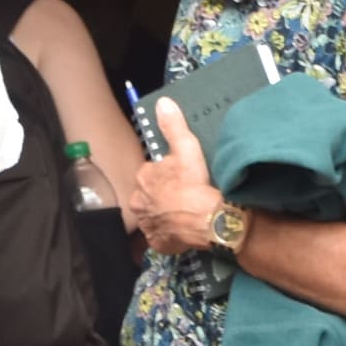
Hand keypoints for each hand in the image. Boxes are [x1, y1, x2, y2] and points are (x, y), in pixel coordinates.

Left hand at [122, 98, 226, 254]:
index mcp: (143, 178)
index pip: (150, 174)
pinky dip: (168, 234)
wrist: (206, 221)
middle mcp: (138, 202)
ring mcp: (147, 225)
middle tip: (182, 196)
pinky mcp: (157, 243)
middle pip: (148, 196)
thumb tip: (162, 102)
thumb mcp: (186, 148)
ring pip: (152, 216)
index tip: (179, 178)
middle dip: (160, 196)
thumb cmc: (194, 184)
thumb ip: (173, 126)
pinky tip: (181, 229)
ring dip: (163, 215)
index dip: (165, 175)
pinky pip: (160, 237)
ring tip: (183, 213)